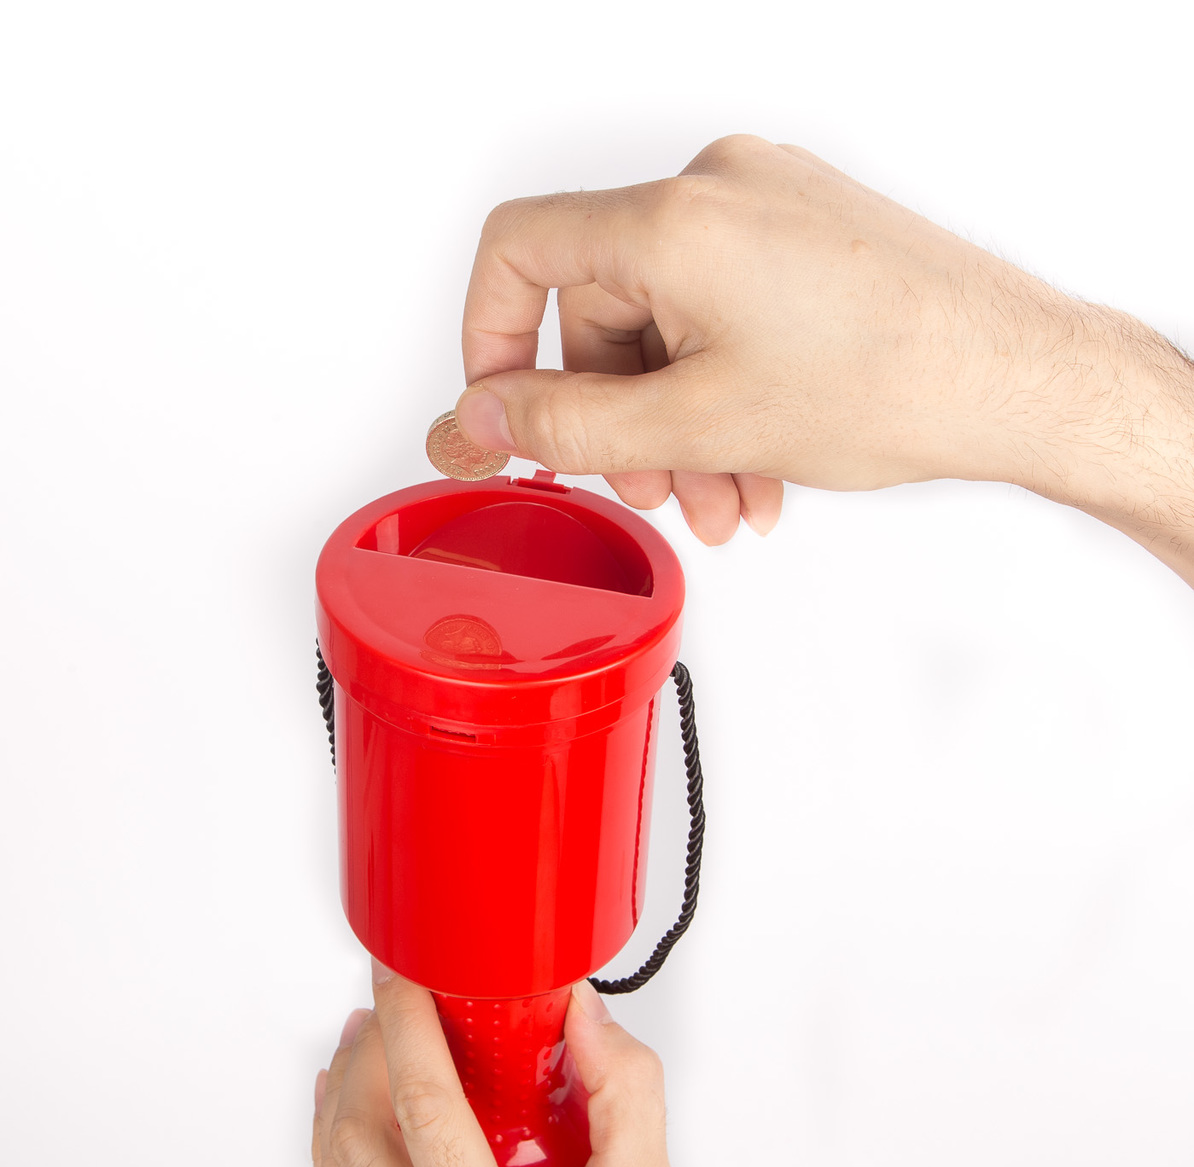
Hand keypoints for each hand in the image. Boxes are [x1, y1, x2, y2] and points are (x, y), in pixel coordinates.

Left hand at [312, 967, 701, 1166]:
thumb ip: (624, 1093)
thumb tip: (582, 1015)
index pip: (424, 1109)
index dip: (405, 1027)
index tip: (402, 975)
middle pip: (360, 1142)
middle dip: (368, 1055)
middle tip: (394, 1003)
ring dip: (342, 1099)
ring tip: (365, 1042)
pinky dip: (335, 1156)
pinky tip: (346, 1121)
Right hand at [455, 133, 1193, 569]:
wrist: (1015, 378)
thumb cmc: (891, 383)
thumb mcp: (697, 424)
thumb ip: (566, 426)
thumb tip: (484, 418)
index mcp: (674, 220)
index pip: (519, 251)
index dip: (490, 339)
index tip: (503, 406)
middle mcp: (718, 191)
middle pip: (603, 307)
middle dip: (619, 416)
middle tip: (648, 483)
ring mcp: (766, 208)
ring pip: (669, 325)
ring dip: (678, 423)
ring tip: (720, 493)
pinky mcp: (803, 236)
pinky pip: (723, 314)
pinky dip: (722, 390)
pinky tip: (754, 461)